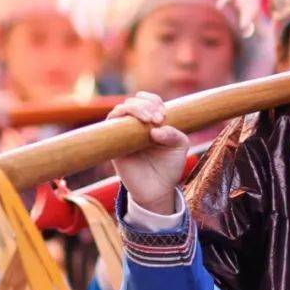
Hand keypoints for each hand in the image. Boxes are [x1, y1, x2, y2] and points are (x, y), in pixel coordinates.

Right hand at [109, 92, 189, 216]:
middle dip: (146, 105)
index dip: (154, 102)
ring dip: (134, 109)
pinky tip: (134, 125)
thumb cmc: (169, 166)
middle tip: (158, 119)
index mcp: (151, 121)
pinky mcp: (114, 146)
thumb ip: (173, 134)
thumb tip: (155, 130)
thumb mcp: (180, 147)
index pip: (148, 100)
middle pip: (133, 102)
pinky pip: (109, 126)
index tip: (163, 115)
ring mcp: (124, 134)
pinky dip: (119, 119)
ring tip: (149, 120)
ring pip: (120, 110)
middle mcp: (136, 125)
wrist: (158, 190)